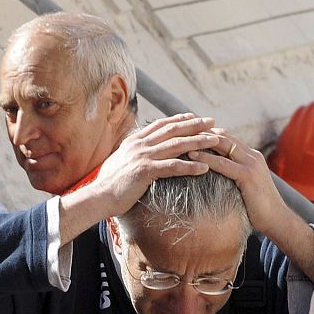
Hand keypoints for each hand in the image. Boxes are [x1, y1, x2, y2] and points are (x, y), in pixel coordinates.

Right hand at [81, 114, 220, 219]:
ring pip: (177, 145)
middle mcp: (140, 144)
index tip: (194, 116)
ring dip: (199, 142)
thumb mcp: (120, 161)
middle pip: (173, 130)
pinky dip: (190, 166)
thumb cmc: (109, 183)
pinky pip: (173, 167)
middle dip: (195, 125)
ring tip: (216, 141)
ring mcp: (142, 156)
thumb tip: (137, 151)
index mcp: (134, 140)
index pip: (161, 124)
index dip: (179, 119)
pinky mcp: (145, 171)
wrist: (98, 196)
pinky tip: (205, 168)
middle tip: (212, 122)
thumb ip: (131, 153)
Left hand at [192, 128, 313, 276]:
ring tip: (181, 139)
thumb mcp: (245, 185)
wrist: (277, 219)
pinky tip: (191, 156)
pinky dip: (206, 158)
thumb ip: (233, 175)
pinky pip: (223, 164)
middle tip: (180, 130)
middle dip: (201, 131)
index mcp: (251, 155)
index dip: (207, 132)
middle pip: (223, 135)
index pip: (226, 136)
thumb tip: (215, 175)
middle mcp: (252, 155)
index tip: (188, 131)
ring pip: (222, 145)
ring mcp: (251, 164)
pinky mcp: (248, 176)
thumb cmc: (258, 207)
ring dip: (200, 141)